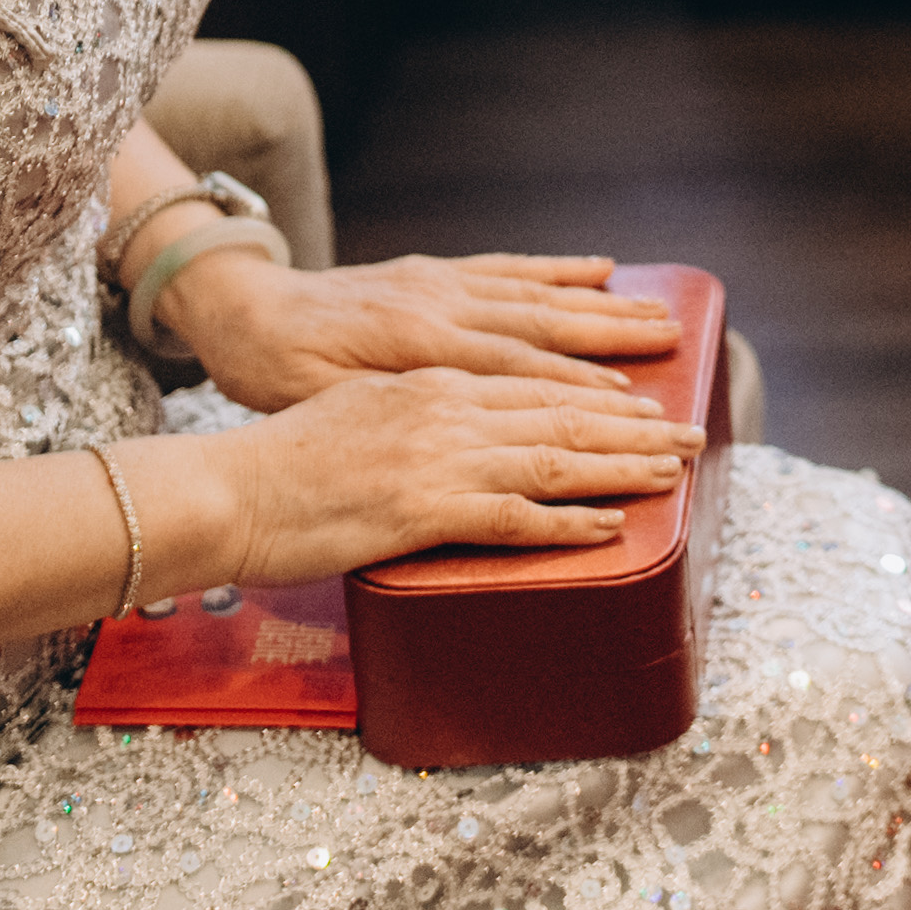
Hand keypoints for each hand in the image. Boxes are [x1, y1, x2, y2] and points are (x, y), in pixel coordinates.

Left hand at [172, 251, 677, 417]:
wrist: (240, 312)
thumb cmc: (274, 377)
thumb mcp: (323, 404)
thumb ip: (394, 408)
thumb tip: (459, 425)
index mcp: (414, 345)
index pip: (515, 371)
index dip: (578, 392)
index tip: (632, 411)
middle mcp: (439, 305)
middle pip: (544, 328)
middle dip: (616, 346)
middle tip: (675, 363)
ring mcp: (441, 282)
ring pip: (538, 295)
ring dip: (604, 309)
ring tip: (661, 318)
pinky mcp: (434, 270)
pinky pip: (508, 268)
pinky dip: (558, 269)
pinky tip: (599, 269)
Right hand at [204, 363, 702, 581]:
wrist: (224, 490)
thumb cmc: (281, 464)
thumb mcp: (359, 412)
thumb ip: (416, 414)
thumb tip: (456, 436)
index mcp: (431, 381)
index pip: (534, 382)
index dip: (596, 396)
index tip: (643, 404)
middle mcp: (445, 409)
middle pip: (561, 416)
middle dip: (633, 427)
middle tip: (686, 435)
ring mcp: (437, 459)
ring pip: (554, 460)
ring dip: (622, 468)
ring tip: (672, 474)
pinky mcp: (424, 510)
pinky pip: (515, 517)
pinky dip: (568, 524)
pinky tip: (608, 528)